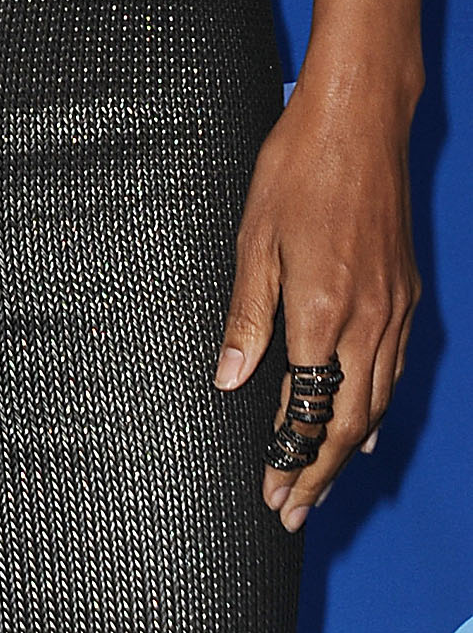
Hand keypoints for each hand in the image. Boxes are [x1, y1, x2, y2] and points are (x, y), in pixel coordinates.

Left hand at [215, 0, 426, 531]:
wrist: (359, 120)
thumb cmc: (298, 170)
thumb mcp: (254, 241)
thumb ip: (247, 317)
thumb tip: (228, 379)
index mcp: (323, 315)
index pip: (309, 413)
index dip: (293, 462)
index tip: (274, 498)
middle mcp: (368, 322)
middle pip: (351, 422)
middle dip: (322, 473)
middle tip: (296, 511)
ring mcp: (394, 309)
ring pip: (378, 401)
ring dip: (350, 447)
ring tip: (323, 480)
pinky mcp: (405, 292)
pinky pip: (394, 368)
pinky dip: (377, 404)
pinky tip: (363, 421)